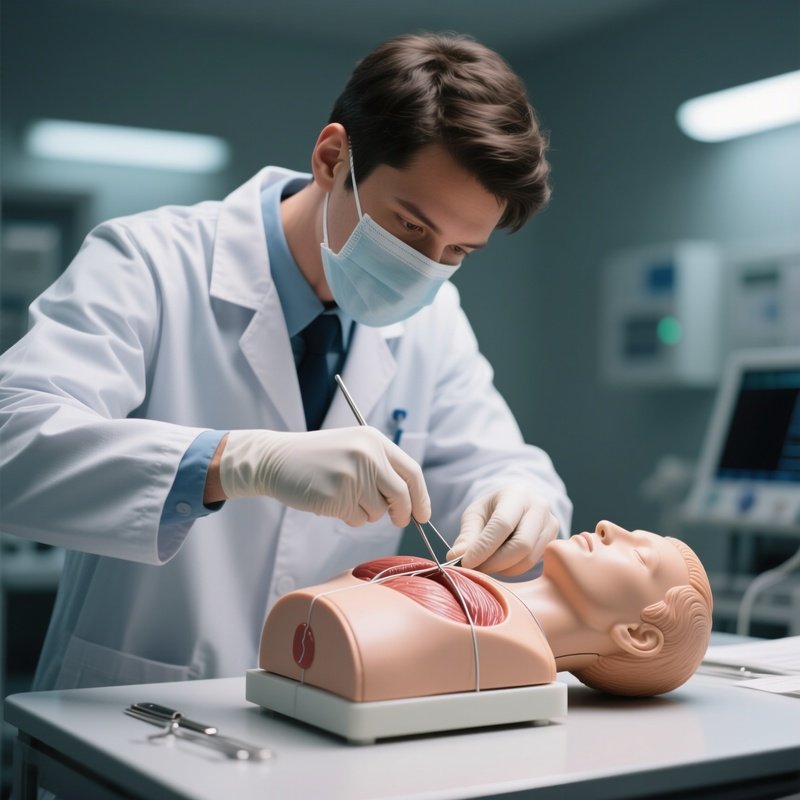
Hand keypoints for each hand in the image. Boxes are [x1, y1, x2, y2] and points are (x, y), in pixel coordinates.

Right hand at [218, 427, 430, 526]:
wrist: (276, 459)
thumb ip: (381, 466)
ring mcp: (352, 476)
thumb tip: (411, 501)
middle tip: (397, 520)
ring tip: (344, 497)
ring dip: (366, 513)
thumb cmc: (317, 457)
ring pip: (378, 512)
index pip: (412, 472)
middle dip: (402, 513)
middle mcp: (367, 455)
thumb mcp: (354, 447)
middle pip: (401, 496)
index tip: (423, 514)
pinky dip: (349, 517)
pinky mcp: (337, 496)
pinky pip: (357, 519)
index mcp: (374, 440)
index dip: (421, 497)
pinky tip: (332, 501)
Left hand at [447, 484, 558, 575]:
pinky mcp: (554, 541)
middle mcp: (539, 507)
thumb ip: (466, 536)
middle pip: (521, 545)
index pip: (502, 525)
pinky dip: (512, 569)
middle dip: (494, 562)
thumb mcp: (475, 515)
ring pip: (528, 558)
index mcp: (517, 494)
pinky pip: (532, 564)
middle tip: (475, 568)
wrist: (516, 506)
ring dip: (502, 569)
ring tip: (485, 564)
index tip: (466, 563)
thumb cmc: (492, 509)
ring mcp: (551, 524)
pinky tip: (499, 563)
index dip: (483, 547)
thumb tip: (455, 557)